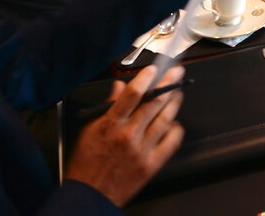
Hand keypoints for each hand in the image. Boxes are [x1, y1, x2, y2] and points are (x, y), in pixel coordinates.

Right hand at [65, 65, 186, 206]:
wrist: (89, 196)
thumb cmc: (86, 163)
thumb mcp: (88, 130)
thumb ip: (106, 107)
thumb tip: (119, 87)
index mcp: (111, 124)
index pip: (132, 94)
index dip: (145, 78)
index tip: (154, 69)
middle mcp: (128, 135)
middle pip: (154, 102)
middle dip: (169, 84)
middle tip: (177, 73)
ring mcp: (142, 150)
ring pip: (165, 119)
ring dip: (174, 104)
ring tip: (178, 94)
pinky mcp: (151, 165)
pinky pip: (171, 142)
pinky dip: (176, 129)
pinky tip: (175, 123)